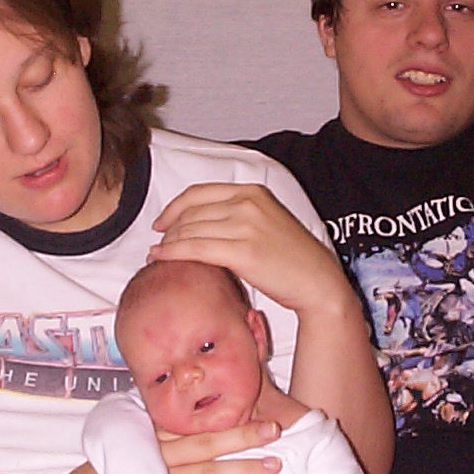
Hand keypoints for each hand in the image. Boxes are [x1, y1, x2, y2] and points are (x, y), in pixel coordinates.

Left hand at [150, 183, 351, 317]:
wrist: (317, 281)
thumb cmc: (292, 258)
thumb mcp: (265, 222)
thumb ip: (236, 216)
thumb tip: (197, 227)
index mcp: (252, 191)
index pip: (199, 193)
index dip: (173, 208)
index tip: (161, 223)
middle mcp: (248, 203)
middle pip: (191, 212)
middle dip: (168, 230)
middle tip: (158, 245)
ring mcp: (246, 226)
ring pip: (190, 230)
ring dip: (167, 243)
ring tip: (156, 255)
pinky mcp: (243, 252)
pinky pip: (196, 248)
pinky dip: (172, 253)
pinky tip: (161, 259)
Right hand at [158, 420, 281, 473]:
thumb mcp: (127, 444)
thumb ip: (158, 433)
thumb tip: (195, 423)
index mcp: (150, 435)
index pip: (194, 423)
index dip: (228, 418)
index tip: (258, 410)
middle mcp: (156, 455)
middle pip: (206, 442)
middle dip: (243, 436)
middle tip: (275, 430)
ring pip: (207, 471)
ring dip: (241, 467)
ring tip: (271, 464)